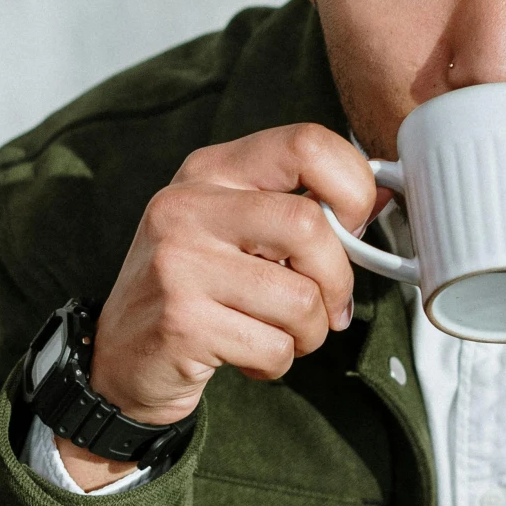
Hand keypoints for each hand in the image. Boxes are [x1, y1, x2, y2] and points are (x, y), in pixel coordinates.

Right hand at [58, 123, 374, 488]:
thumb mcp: (237, 230)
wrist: (120, 359)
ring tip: (280, 335)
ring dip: (308, 332)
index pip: (306, 143)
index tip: (354, 226)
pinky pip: (273, 346)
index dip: (352, 186)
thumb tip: (384, 192)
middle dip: (336, 280)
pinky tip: (247, 355)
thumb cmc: (196, 290)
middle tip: (327, 307)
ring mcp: (178, 262)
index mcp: (211, 170)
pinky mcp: (180, 321)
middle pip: (309, 225)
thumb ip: (299, 205)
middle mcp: (187, 205)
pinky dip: (277, 362)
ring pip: (299, 297)